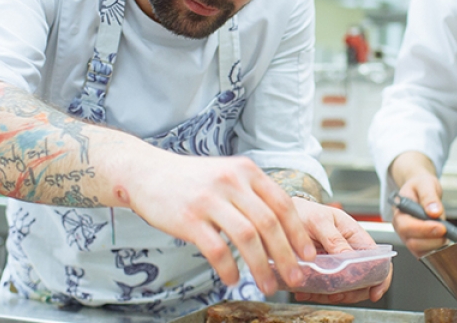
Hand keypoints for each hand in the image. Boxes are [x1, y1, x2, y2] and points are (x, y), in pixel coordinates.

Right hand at [120, 150, 315, 296]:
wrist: (147, 173)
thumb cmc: (193, 180)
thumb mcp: (229, 175)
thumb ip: (254, 195)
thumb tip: (284, 230)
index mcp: (247, 171)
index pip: (282, 203)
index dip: (298, 231)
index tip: (308, 254)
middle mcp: (232, 182)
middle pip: (269, 223)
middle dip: (286, 255)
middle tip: (295, 277)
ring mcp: (210, 199)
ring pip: (247, 237)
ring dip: (261, 267)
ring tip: (267, 286)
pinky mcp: (188, 218)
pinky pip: (216, 249)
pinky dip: (229, 268)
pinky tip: (233, 279)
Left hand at [290, 200, 391, 303]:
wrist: (284, 215)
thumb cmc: (305, 212)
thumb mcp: (319, 221)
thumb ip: (334, 239)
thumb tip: (349, 258)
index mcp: (355, 236)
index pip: (378, 259)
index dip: (380, 277)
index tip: (374, 292)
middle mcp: (349, 251)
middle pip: (364, 279)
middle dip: (353, 292)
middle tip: (336, 295)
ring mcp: (337, 263)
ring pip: (346, 287)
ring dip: (334, 295)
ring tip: (318, 293)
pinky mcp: (323, 271)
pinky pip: (327, 289)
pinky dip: (318, 294)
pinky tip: (308, 291)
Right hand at [392, 175, 447, 257]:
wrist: (420, 189)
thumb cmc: (420, 186)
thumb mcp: (425, 183)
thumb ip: (429, 196)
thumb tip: (434, 211)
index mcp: (399, 213)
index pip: (406, 227)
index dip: (424, 229)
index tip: (441, 226)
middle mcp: (401, 228)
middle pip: (412, 243)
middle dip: (432, 240)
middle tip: (446, 231)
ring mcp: (409, 238)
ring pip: (419, 251)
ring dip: (435, 246)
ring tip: (446, 234)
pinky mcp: (418, 244)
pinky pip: (425, 254)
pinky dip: (436, 250)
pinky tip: (445, 239)